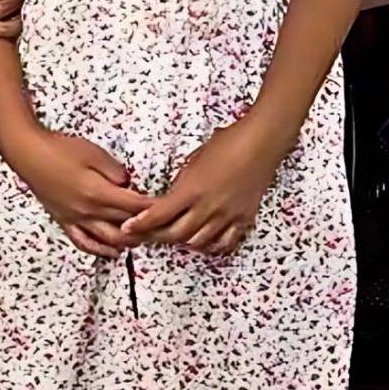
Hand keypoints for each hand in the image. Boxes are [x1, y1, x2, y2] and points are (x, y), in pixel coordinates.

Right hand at [8, 127, 152, 257]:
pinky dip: (101, 250)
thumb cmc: (59, 149)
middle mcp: (89, 211)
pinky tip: (112, 251)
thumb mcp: (93, 152)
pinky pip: (84, 242)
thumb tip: (129, 184)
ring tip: (143, 238)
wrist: (28, 153)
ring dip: (129, 241)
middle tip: (162, 226)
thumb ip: (115, 171)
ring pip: (109, 240)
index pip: (135, 207)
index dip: (154, 209)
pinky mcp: (64, 220)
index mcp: (98, 193)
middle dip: (147, 228)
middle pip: (126, 226)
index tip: (168, 207)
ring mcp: (76, 218)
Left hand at [121, 115, 287, 255]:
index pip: (159, 215)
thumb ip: (182, 182)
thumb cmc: (227, 143)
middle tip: (145, 235)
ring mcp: (227, 216)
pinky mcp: (244, 219)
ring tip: (171, 237)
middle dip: (156, 236)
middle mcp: (208, 208)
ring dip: (182, 241)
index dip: (141, 224)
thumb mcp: (193, 160)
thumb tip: (173, 195)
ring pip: (198, 242)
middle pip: (176, 234)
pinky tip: (202, 242)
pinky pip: (225, 242)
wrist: (260, 143)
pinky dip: (211, 245)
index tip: (128, 227)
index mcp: (192, 190)